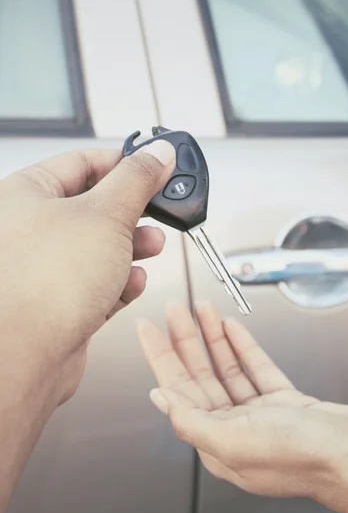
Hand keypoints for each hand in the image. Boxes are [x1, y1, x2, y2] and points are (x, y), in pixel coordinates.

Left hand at [0, 140, 174, 404]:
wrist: (24, 357)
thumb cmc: (42, 284)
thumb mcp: (106, 214)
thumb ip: (137, 180)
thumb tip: (158, 154)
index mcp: (26, 195)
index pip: (81, 162)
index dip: (123, 162)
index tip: (154, 166)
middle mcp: (29, 230)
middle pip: (92, 207)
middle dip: (131, 212)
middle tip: (156, 211)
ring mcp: (43, 269)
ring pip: (96, 248)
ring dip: (130, 248)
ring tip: (150, 247)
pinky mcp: (57, 302)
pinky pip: (95, 283)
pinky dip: (117, 281)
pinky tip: (130, 283)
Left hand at [138, 303, 347, 512]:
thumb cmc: (304, 458)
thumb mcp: (235, 442)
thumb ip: (192, 421)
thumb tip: (161, 399)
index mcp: (218, 442)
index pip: (179, 390)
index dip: (161, 356)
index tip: (148, 330)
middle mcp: (236, 428)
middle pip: (201, 374)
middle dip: (186, 338)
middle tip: (174, 310)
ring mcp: (261, 415)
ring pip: (227, 368)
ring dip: (213, 337)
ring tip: (201, 309)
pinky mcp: (285, 402)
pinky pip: (255, 369)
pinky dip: (242, 347)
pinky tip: (232, 329)